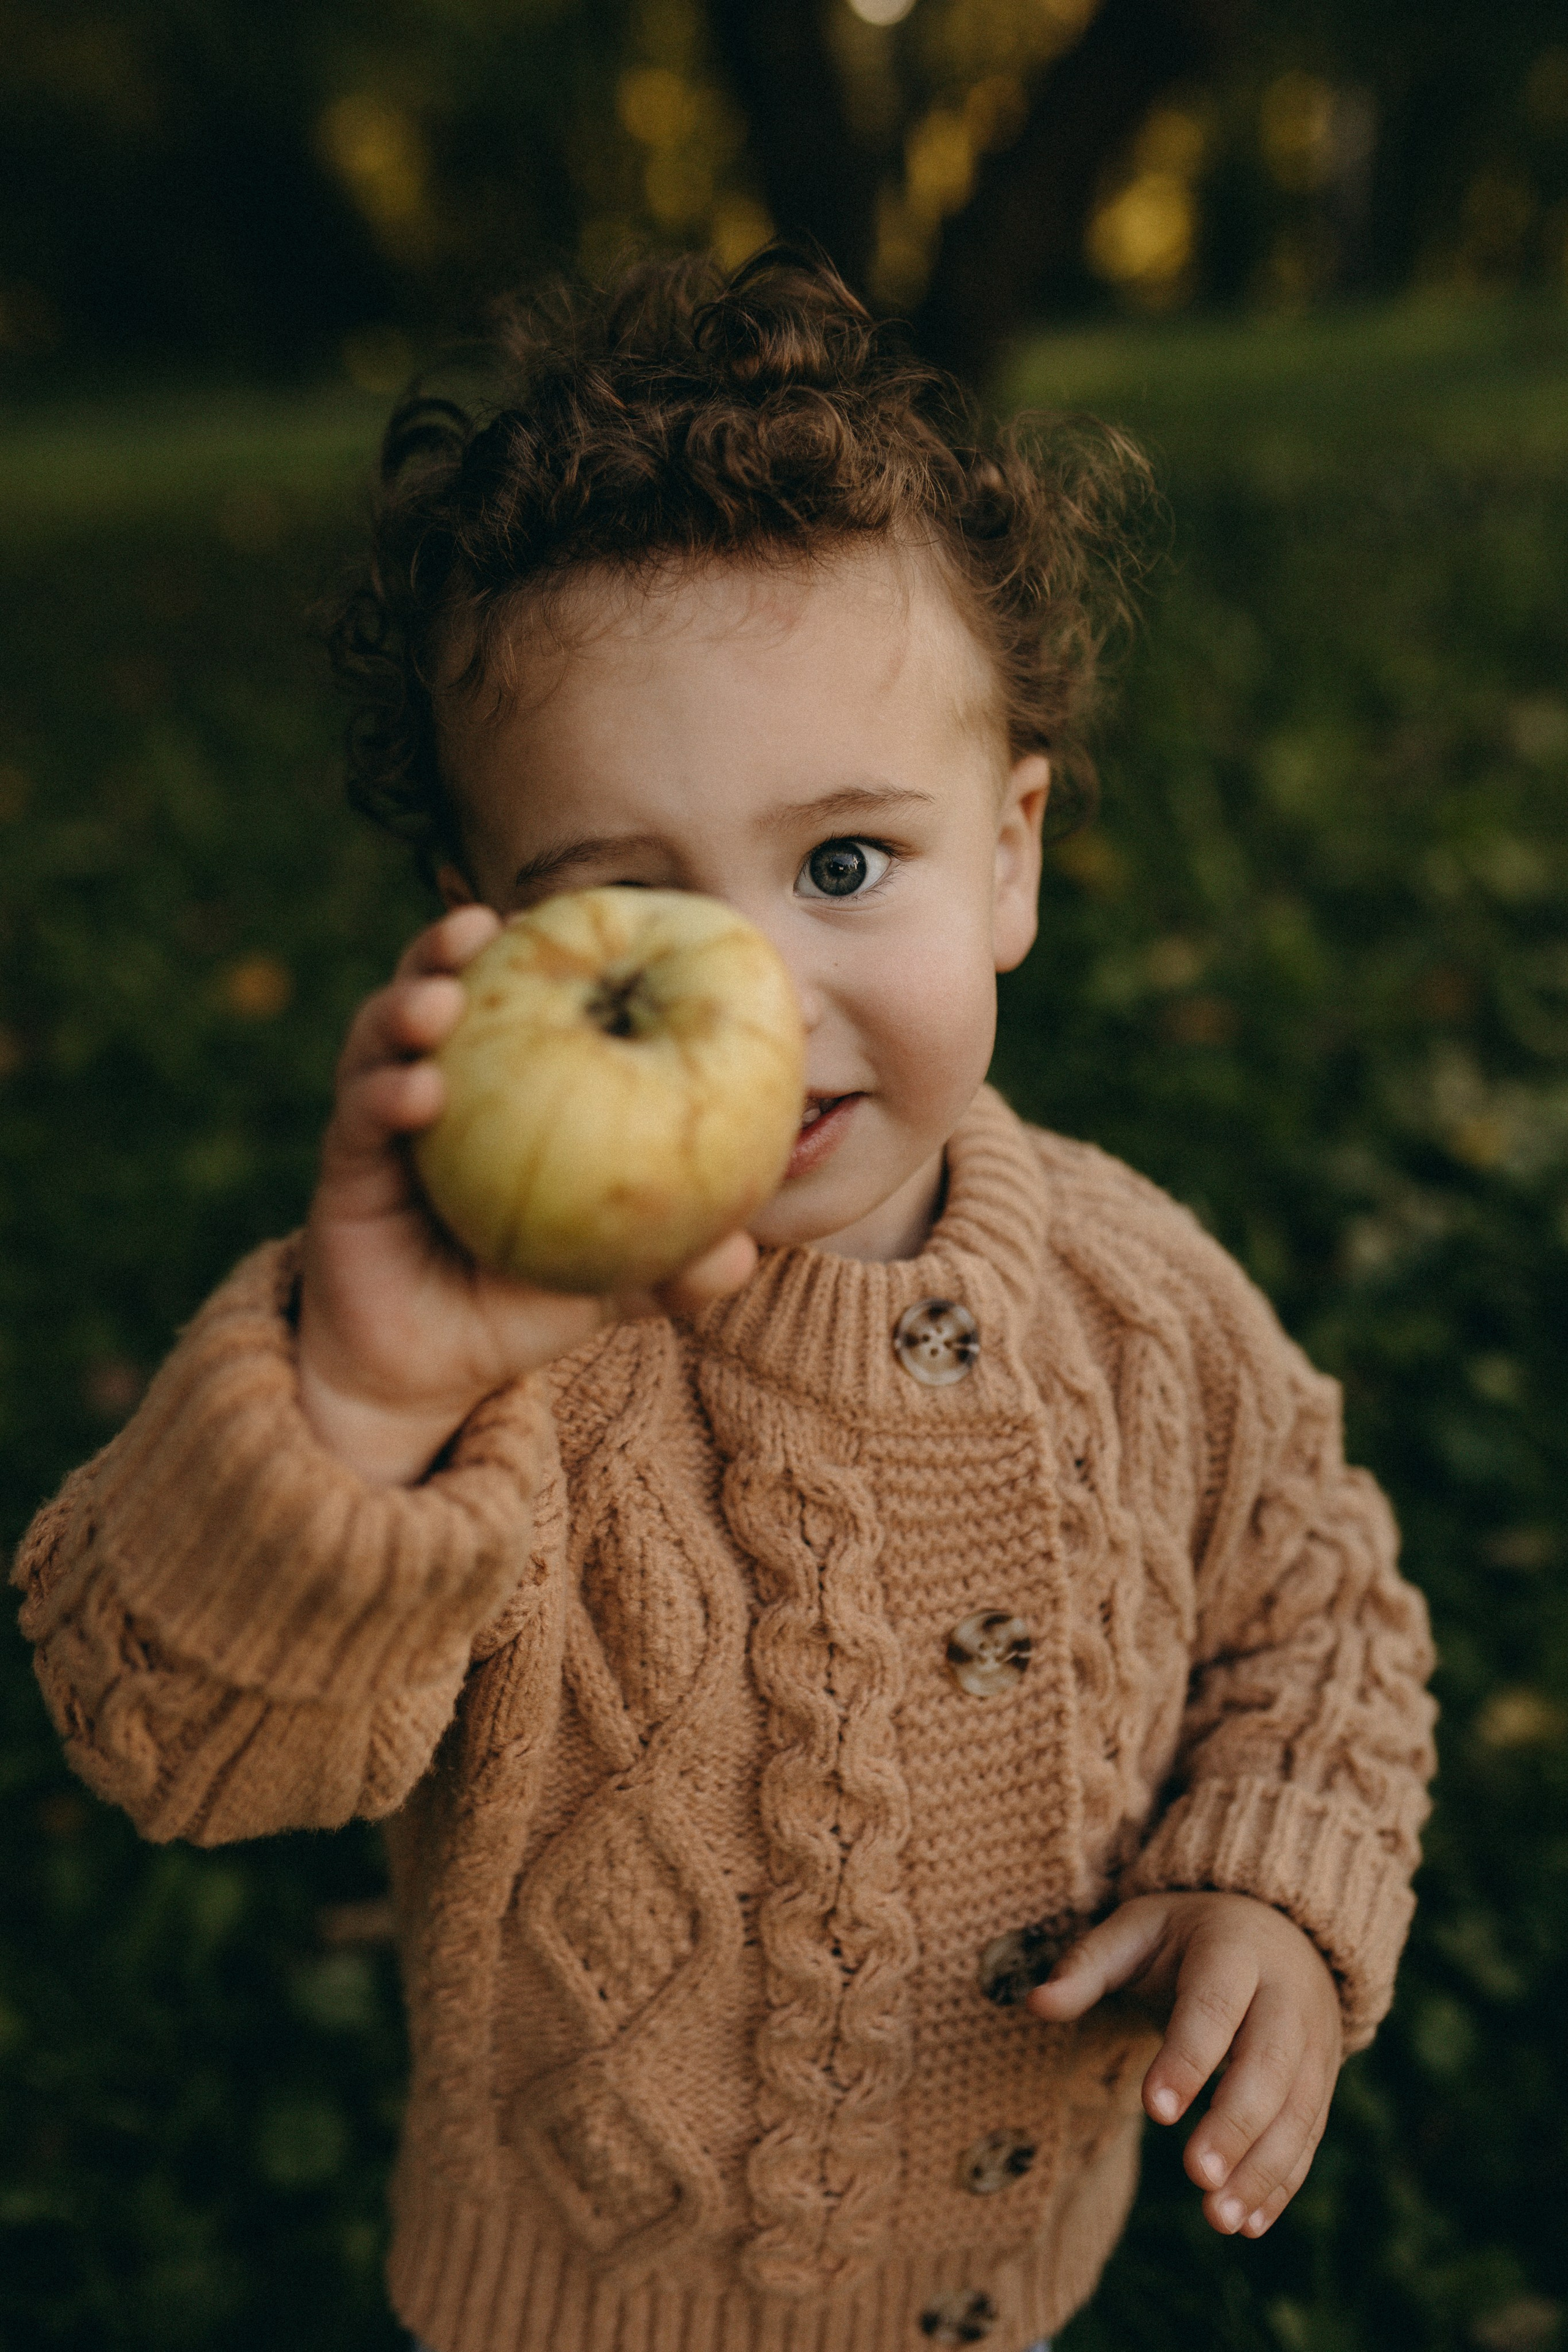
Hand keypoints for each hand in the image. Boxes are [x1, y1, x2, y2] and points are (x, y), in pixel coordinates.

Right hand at [297, 905, 755, 1485]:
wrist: (431, 1373)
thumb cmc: (524, 1302)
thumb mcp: (609, 1284)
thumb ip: (671, 1267)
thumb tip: (742, 1255)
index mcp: (504, 1087)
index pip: (521, 1000)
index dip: (543, 951)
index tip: (577, 911)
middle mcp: (440, 1084)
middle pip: (439, 989)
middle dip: (450, 945)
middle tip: (481, 924)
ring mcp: (385, 1119)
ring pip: (382, 1037)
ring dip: (407, 1004)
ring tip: (441, 998)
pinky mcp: (346, 1166)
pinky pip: (359, 1118)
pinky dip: (386, 1096)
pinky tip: (418, 1093)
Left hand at [1027, 1891, 1341, 2238]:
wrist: (1275, 1928)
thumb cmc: (1185, 1936)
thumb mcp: (1136, 1931)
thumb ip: (1087, 1966)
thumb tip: (1035, 2003)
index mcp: (1234, 1950)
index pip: (1214, 2007)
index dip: (1187, 2058)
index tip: (1154, 2111)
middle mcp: (1286, 1994)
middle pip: (1268, 2064)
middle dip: (1235, 2124)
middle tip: (1198, 2177)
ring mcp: (1314, 2039)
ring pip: (1297, 2109)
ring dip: (1264, 2168)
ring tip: (1221, 2219)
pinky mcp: (1323, 2078)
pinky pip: (1309, 2133)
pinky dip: (1284, 2181)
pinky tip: (1251, 2223)